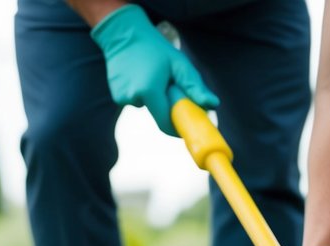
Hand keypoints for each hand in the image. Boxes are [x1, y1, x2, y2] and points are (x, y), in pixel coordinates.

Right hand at [91, 4, 218, 135]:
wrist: (123, 33)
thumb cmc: (155, 48)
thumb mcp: (179, 64)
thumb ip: (195, 87)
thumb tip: (214, 105)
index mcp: (149, 91)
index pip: (165, 123)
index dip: (176, 128)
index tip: (185, 126)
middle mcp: (133, 97)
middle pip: (156, 114)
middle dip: (166, 108)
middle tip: (169, 88)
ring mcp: (122, 97)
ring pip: (145, 106)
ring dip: (153, 98)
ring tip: (152, 76)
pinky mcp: (116, 96)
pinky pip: (135, 100)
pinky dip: (140, 93)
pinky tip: (139, 76)